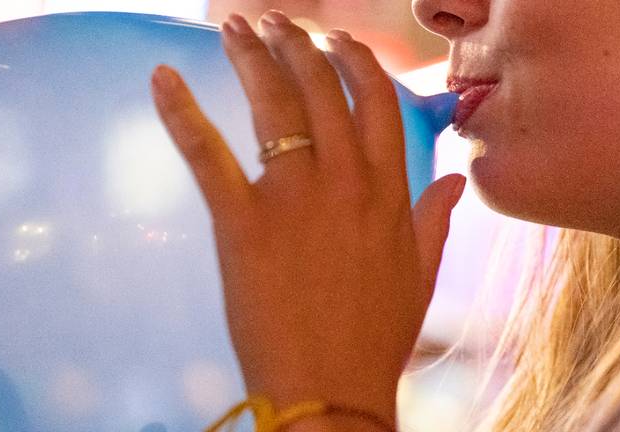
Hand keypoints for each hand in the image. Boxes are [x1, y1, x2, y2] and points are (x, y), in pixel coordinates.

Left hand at [151, 9, 465, 425]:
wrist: (332, 392)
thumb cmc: (375, 337)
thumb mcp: (420, 275)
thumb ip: (436, 220)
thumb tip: (457, 181)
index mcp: (388, 193)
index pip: (376, 103)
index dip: (355, 62)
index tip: (338, 41)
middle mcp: (345, 182)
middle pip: (321, 90)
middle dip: (298, 45)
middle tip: (274, 22)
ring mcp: (294, 199)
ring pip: (274, 106)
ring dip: (253, 57)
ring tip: (236, 27)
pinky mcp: (243, 223)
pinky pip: (209, 156)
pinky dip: (181, 113)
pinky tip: (163, 77)